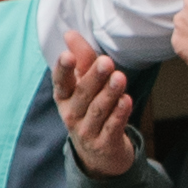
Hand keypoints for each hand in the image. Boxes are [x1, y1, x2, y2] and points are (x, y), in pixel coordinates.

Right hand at [51, 36, 140, 178]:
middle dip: (94, 77)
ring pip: (98, 109)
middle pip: (83, 94)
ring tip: (120, 78)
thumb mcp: (83, 86)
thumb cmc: (90, 111)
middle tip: (106, 62)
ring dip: (109, 93)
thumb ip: (81, 59)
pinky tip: (126, 101)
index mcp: (64, 97)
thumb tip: (70, 33)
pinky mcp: (104, 144)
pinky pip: (112, 126)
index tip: (67, 55)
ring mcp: (87, 131)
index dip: (63, 69)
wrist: (99, 154)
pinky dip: (119, 114)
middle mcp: (72, 114)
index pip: (61, 82)